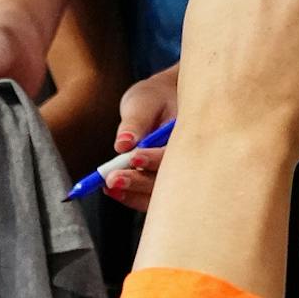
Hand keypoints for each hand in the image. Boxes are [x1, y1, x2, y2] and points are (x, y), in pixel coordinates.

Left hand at [105, 65, 179, 211]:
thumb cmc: (155, 99)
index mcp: (189, 136)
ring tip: (109, 187)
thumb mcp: (145, 102)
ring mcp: (176, 175)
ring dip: (133, 193)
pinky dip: (131, 196)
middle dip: (139, 182)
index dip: (154, 158)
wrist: (162, 103)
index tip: (133, 157)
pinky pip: (150, 197)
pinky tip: (113, 191)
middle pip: (168, 179)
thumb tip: (123, 143)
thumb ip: (136, 122)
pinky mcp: (163, 184)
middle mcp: (186, 160)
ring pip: (159, 194)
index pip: (175, 152)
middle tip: (113, 180)